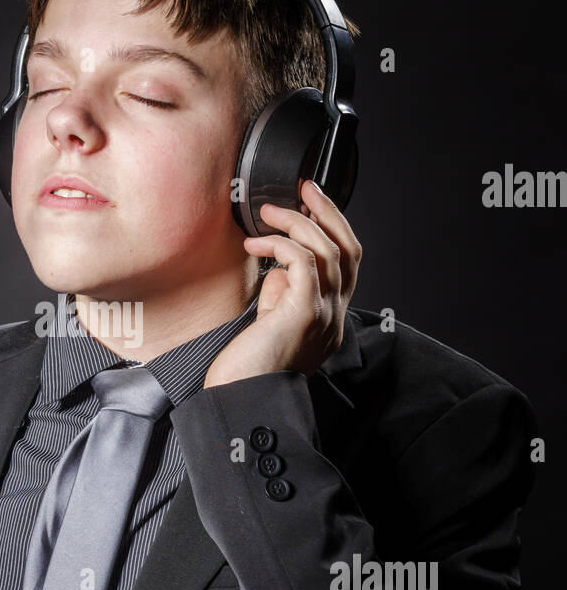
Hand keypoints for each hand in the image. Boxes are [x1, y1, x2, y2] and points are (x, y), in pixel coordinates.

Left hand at [203, 180, 361, 386]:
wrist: (241, 401)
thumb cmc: (245, 368)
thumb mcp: (270, 324)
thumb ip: (282, 296)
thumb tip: (280, 268)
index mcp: (328, 318)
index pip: (347, 262)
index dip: (334, 227)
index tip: (310, 203)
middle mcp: (334, 316)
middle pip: (349, 250)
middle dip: (329, 212)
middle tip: (305, 188)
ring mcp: (324, 316)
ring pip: (328, 251)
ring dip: (297, 223)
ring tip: (267, 214)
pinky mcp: (304, 315)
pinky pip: (305, 264)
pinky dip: (282, 245)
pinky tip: (258, 245)